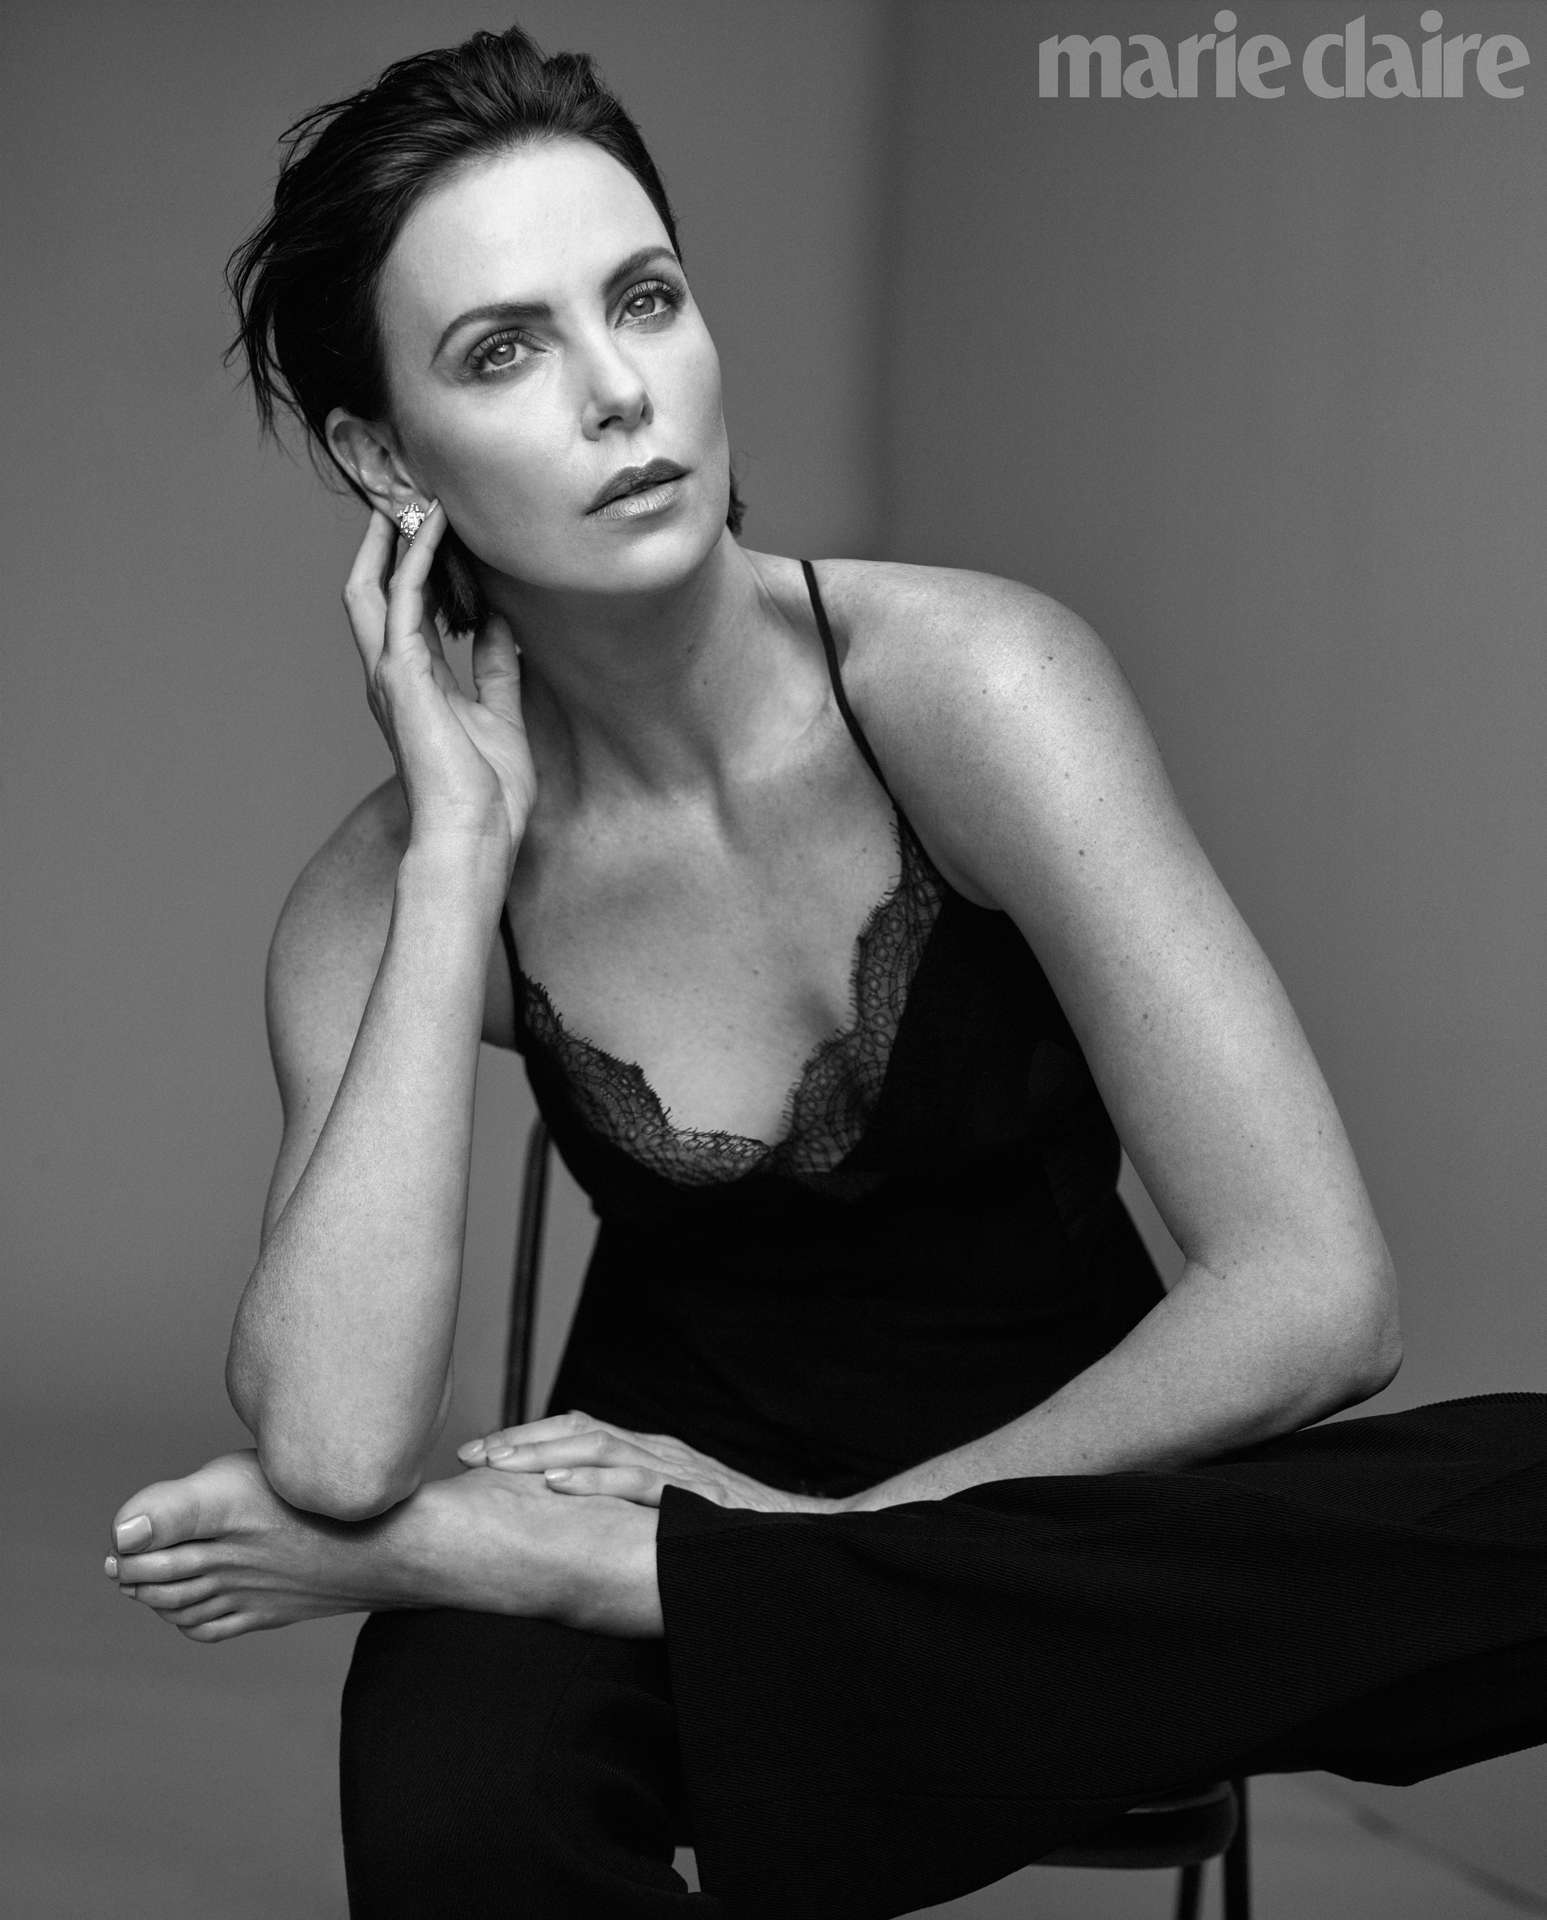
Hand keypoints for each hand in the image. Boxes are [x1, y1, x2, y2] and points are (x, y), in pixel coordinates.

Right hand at [342, 504, 536, 869]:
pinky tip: (434, 525)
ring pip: (373, 586)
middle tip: (403, 488)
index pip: (403, 609)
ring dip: (391, 536)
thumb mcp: (502, 715)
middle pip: (370, 589)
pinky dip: (417, 559)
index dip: (412, 563)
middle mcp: (391, 675)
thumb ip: (496, 667)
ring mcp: (390, 675)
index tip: (433, 522)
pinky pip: (404, 601)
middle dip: (382, 538)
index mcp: (413, 685)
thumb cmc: (489, 795)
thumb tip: (500, 623)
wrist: (474, 836)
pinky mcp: (402, 676)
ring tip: (412, 487)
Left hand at [457, 1410, 842, 1514]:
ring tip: (498, 1463)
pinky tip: (556, 1484)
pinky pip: (636, 1481)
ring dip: (544, 1452)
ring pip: (599, 1445)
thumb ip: (634, 1506)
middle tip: (471, 1452)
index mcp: (653, 1452)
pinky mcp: (690, 1496)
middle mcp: (660, 1450)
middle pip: (579, 1429)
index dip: (529, 1437)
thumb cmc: (735, 1534)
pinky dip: (593, 1479)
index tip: (482, 1451)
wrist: (801, 1538)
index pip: (581, 1429)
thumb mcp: (675, 1513)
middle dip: (521, 1440)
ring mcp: (676, 1470)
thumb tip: (575, 1522)